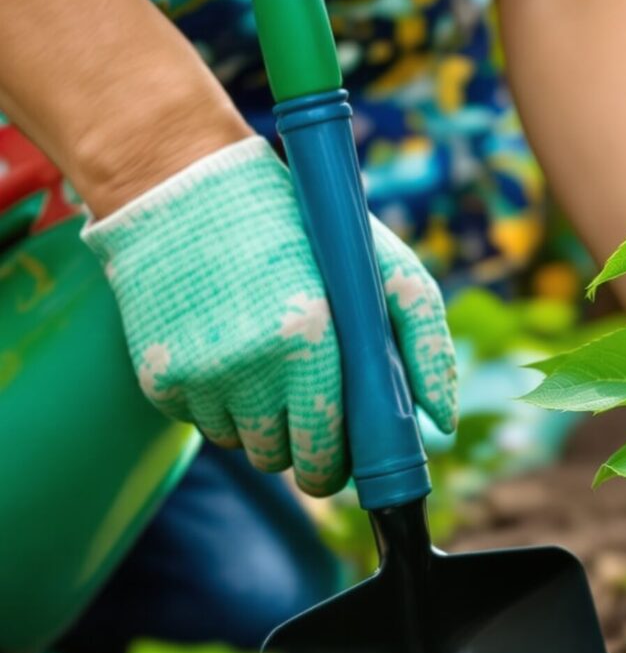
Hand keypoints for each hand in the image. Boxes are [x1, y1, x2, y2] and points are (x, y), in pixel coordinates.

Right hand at [82, 138, 455, 495]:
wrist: (185, 187)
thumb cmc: (303, 231)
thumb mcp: (384, 267)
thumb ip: (427, 341)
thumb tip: (441, 421)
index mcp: (310, 339)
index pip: (327, 452)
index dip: (338, 465)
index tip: (344, 457)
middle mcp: (250, 365)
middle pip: (281, 461)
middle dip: (302, 454)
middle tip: (312, 424)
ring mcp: (198, 374)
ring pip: (240, 446)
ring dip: (260, 426)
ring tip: (270, 373)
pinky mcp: (156, 375)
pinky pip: (199, 423)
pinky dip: (219, 404)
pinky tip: (228, 355)